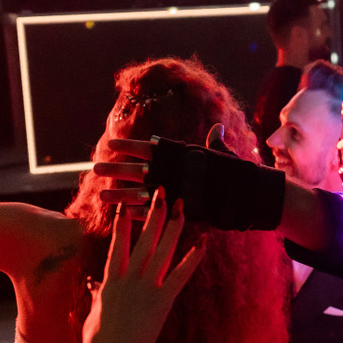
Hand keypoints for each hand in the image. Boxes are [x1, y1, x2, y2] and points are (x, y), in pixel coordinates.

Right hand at [78, 189, 202, 342]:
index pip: (117, 245)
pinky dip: (193, 257)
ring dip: (174, 226)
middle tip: (162, 193)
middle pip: (143, 239)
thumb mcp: (94, 315)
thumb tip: (96, 285)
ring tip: (181, 206)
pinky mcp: (162, 301)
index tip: (126, 206)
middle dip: (153, 214)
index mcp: (110, 282)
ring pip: (162, 249)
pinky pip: (181, 274)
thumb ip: (98, 296)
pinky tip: (203, 242)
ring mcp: (146, 288)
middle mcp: (128, 279)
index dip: (122, 224)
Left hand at [92, 125, 233, 223]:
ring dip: (118, 194)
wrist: (247, 193)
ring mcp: (172, 191)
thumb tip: (218, 128)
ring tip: (101, 196)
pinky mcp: (176, 210)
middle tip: (95, 167)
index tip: (110, 144)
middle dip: (115, 168)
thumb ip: (215, 143)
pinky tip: (120, 214)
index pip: (147, 147)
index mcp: (178, 154)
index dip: (128, 146)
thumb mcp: (223, 154)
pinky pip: (151, 213)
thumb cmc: (235, 172)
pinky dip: (136, 213)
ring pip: (138, 192)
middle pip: (136, 169)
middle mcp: (171, 171)